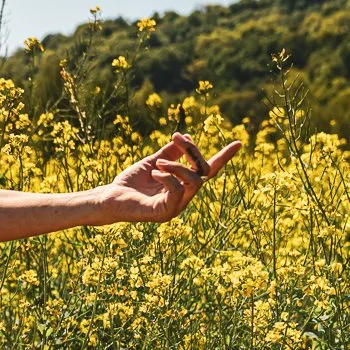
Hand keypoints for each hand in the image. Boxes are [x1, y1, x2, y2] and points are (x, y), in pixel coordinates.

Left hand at [104, 133, 239, 223]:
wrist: (110, 198)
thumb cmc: (130, 183)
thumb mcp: (152, 161)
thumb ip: (169, 152)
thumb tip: (185, 136)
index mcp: (183, 184)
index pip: (208, 170)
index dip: (223, 157)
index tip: (239, 143)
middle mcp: (184, 197)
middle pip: (204, 172)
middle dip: (194, 152)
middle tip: (177, 139)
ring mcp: (177, 207)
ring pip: (194, 182)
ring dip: (177, 166)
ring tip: (158, 163)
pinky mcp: (166, 213)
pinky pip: (177, 191)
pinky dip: (168, 177)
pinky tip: (154, 173)